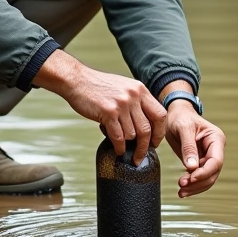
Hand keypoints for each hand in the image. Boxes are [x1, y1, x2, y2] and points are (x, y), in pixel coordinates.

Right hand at [33, 50, 165, 163]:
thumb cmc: (98, 86)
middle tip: (140, 156)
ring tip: (122, 146)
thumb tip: (147, 124)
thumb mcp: (124, 87)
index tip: (154, 142)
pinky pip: (119, 137)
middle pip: (147, 128)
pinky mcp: (108, 112)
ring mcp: (121, 104)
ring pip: (132, 134)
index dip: (159, 132)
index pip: (160, 114)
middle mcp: (133, 96)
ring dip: (127, 144)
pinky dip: (119, 147)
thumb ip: (136, 101)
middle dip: (145, 146)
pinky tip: (118, 149)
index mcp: (140, 89)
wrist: (77, 80)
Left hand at [164, 102, 224, 196]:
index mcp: (216, 139)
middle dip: (198, 182)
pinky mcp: (200, 162)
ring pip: (207, 178)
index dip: (204, 172)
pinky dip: (192, 185)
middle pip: (213, 173)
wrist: (175, 115)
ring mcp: (208, 156)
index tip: (191, 178)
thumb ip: (188, 147)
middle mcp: (215, 149)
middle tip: (182, 186)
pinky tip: (183, 189)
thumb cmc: (181, 117)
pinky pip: (199, 177)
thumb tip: (192, 167)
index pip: (216, 161)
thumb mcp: (183, 128)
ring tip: (181, 191)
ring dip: (195, 187)